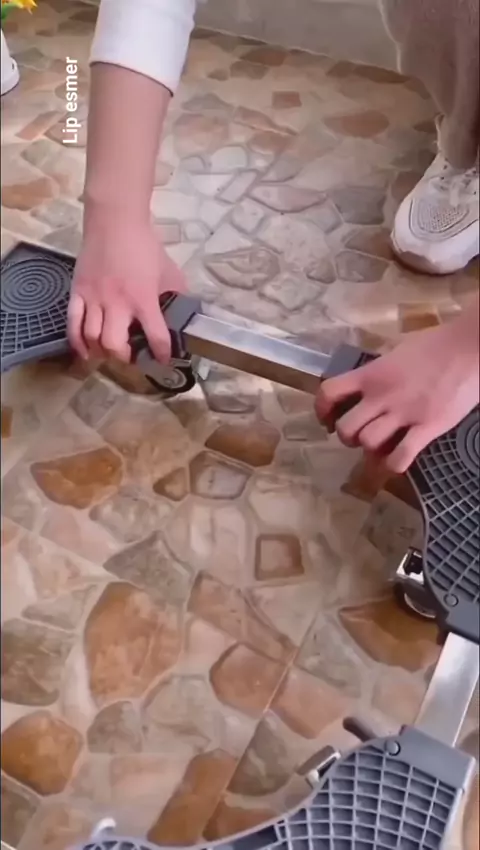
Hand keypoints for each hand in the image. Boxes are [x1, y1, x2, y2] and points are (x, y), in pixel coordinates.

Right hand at [68, 211, 185, 363]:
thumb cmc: (144, 246)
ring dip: (102, 351)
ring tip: (109, 351)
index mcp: (143, 299)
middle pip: (114, 345)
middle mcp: (117, 303)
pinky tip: (86, 351)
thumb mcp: (169, 271)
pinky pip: (72, 324)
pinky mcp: (77, 292)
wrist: (115, 222)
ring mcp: (94, 298)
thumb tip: (184, 312)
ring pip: (92, 338)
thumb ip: (176, 294)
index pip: (155, 336)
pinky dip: (77, 342)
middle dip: (124, 357)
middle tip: (130, 355)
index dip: (161, 353)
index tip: (162, 359)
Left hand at [316, 317, 478, 472]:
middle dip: (348, 437)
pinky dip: (394, 464)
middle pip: (346, 429)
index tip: (327, 419)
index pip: (329, 393)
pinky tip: (398, 460)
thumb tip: (367, 382)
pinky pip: (401, 457)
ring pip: (369, 444)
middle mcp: (381, 396)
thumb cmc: (436, 344)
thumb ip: (379, 369)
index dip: (322, 410)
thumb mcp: (396, 350)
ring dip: (371, 450)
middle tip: (359, 435)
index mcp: (371, 374)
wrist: (469, 347)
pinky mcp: (427, 427)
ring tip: (381, 446)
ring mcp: (404, 413)